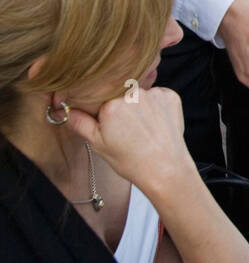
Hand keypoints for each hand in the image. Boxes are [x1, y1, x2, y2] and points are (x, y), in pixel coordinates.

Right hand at [64, 86, 191, 198]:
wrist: (166, 170)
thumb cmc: (131, 161)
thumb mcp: (99, 144)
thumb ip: (80, 123)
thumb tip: (63, 109)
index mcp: (110, 104)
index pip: (98, 96)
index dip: (102, 109)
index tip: (108, 121)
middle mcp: (132, 93)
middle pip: (120, 92)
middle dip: (121, 107)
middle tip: (128, 128)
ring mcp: (154, 93)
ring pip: (139, 93)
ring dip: (138, 105)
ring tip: (143, 129)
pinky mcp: (171, 96)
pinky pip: (157, 95)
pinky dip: (155, 106)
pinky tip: (155, 125)